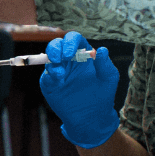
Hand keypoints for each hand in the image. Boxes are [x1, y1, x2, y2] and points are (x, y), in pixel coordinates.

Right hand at [39, 31, 120, 147]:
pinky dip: (49, 76)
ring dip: (51, 61)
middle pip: (57, 44)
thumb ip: (105, 64)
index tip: (69, 53)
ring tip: (60, 74)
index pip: (74, 39)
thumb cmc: (103, 94)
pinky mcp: (50, 84)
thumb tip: (101, 50)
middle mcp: (68, 60)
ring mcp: (58, 71)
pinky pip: (46, 76)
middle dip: (55, 48)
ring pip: (48, 58)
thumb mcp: (108, 78)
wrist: (92, 116)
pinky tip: (58, 80)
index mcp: (82, 53)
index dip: (70, 42)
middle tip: (60, 59)